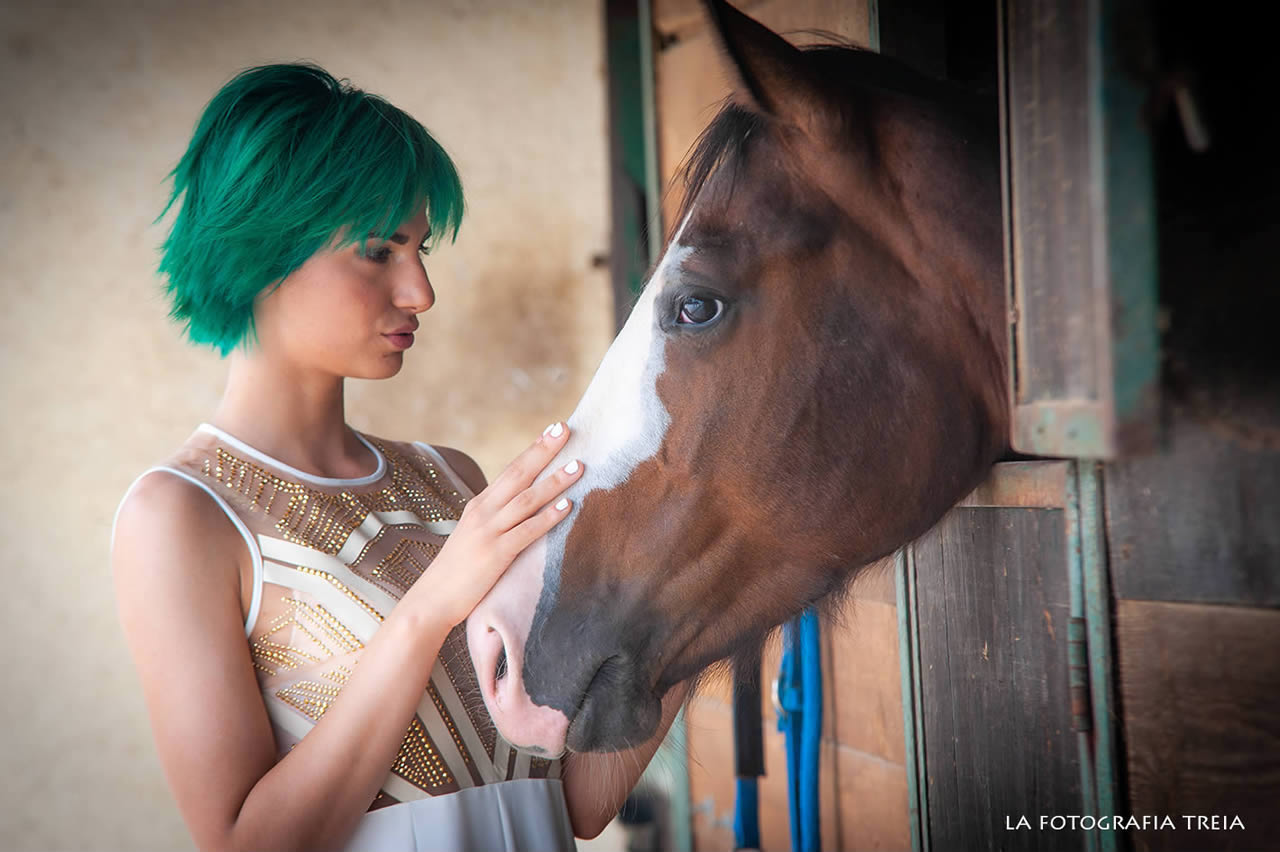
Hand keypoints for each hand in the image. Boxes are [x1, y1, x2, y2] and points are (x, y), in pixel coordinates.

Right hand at [415, 422, 581, 626]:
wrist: (432, 599)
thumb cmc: (458, 572)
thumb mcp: (475, 536)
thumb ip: (496, 520)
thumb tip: (523, 510)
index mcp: (479, 505)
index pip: (511, 470)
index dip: (534, 449)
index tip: (553, 430)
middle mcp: (483, 512)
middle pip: (519, 474)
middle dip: (544, 451)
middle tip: (566, 430)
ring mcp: (489, 531)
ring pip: (527, 499)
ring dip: (555, 481)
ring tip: (579, 467)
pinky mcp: (496, 554)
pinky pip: (527, 531)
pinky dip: (549, 517)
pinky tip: (568, 506)